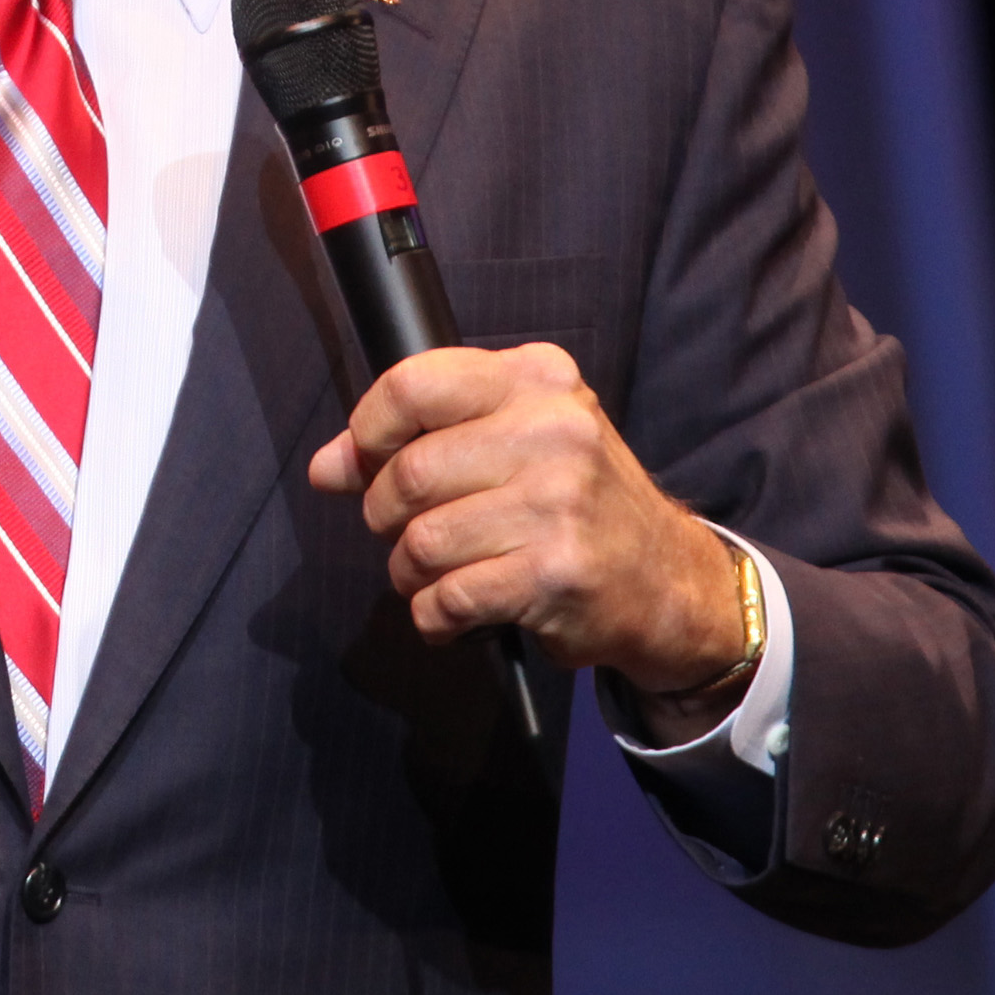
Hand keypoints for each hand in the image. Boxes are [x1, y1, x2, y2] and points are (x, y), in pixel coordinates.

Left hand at [308, 345, 748, 739]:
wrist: (667, 579)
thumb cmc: (573, 501)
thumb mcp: (510, 440)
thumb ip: (418, 438)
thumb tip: (327, 466)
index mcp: (536, 378)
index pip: (413, 384)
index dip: (368, 430)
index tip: (366, 460)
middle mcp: (554, 430)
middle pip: (408, 473)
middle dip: (385, 515)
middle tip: (408, 531)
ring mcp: (558, 502)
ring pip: (420, 541)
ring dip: (410, 572)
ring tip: (438, 574)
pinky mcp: (555, 573)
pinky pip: (448, 598)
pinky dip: (435, 615)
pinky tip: (457, 610)